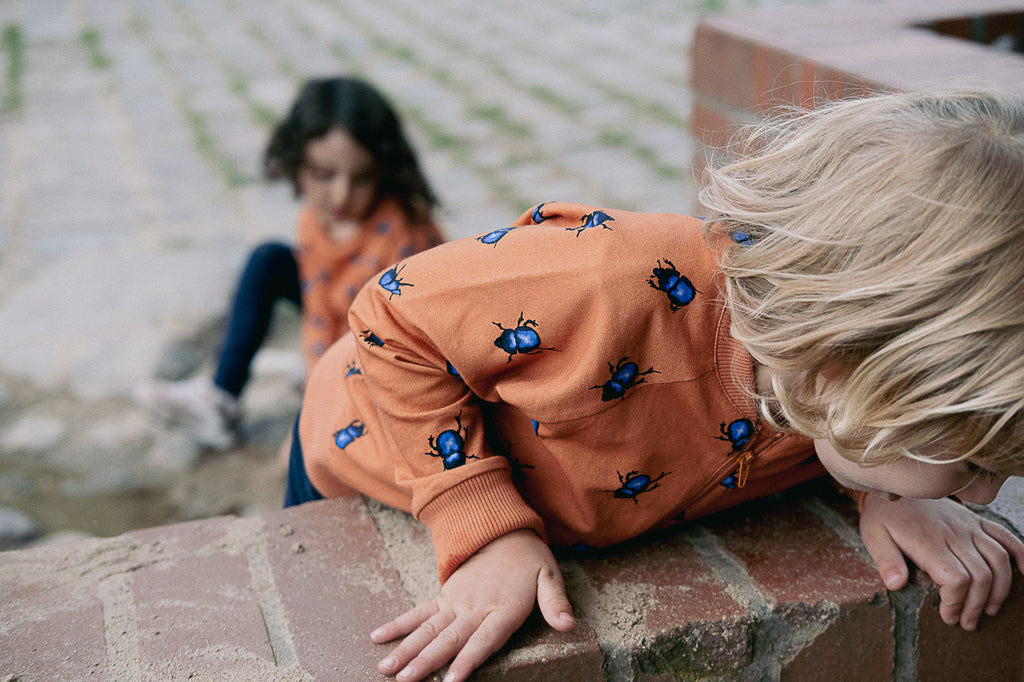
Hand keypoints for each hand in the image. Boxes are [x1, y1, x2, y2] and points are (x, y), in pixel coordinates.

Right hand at [370, 529, 574, 681]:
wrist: (503, 527)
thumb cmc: (529, 558)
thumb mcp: (548, 576)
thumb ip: (555, 602)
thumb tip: (568, 625)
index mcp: (502, 608)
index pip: (483, 640)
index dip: (467, 659)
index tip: (450, 680)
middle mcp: (475, 607)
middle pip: (448, 639)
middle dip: (425, 662)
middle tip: (403, 680)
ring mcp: (456, 602)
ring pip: (428, 629)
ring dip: (406, 649)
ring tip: (386, 668)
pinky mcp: (445, 595)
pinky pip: (419, 612)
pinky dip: (399, 625)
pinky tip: (378, 637)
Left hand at [859, 493, 1023, 629]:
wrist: (895, 487)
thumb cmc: (884, 516)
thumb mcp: (874, 537)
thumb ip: (885, 560)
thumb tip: (896, 584)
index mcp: (929, 542)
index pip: (956, 578)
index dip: (956, 602)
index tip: (947, 616)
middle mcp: (954, 534)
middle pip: (980, 575)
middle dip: (976, 605)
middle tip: (967, 623)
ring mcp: (968, 526)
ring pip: (999, 559)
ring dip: (1000, 589)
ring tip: (988, 610)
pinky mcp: (976, 520)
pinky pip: (1006, 536)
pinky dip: (1021, 554)